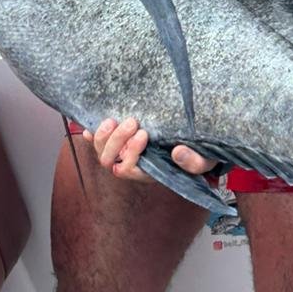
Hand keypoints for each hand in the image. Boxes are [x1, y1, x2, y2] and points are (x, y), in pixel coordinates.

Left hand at [85, 118, 216, 182]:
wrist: (198, 142)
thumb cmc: (200, 153)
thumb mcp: (204, 159)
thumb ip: (194, 162)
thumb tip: (177, 152)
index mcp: (150, 172)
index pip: (129, 170)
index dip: (131, 153)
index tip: (144, 134)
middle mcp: (133, 165)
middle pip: (110, 161)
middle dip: (117, 141)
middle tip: (132, 121)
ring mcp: (124, 153)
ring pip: (101, 152)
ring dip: (104, 135)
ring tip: (115, 119)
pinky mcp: (120, 140)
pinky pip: (98, 142)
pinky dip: (91, 135)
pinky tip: (88, 127)